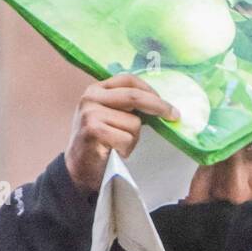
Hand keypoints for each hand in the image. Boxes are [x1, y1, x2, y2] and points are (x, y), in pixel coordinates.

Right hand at [64, 73, 178, 193]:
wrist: (77, 170)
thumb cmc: (98, 144)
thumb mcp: (108, 116)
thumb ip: (125, 105)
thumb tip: (160, 103)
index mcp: (95, 90)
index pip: (128, 80)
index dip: (150, 90)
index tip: (165, 103)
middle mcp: (90, 97)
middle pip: (134, 96)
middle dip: (159, 106)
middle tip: (175, 116)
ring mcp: (90, 113)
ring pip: (134, 123)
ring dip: (133, 139)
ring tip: (118, 145)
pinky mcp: (93, 131)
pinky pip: (127, 139)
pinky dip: (127, 149)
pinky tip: (114, 152)